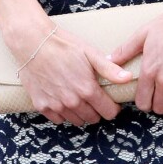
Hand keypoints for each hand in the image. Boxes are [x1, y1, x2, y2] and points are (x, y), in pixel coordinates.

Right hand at [17, 25, 132, 126]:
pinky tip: (63, 98)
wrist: (33, 43)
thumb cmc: (63, 45)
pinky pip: (58, 119)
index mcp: (87, 89)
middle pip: (93, 118)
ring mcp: (56, 106)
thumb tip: (128, 78)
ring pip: (76, 120)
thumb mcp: (90, 53)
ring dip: (81, 112)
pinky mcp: (41, 106)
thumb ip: (110, 69)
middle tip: (93, 96)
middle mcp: (72, 102)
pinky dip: (63, 112)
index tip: (111, 101)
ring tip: (79, 97)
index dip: (112, 107)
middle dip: (97, 110)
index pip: (108, 112)